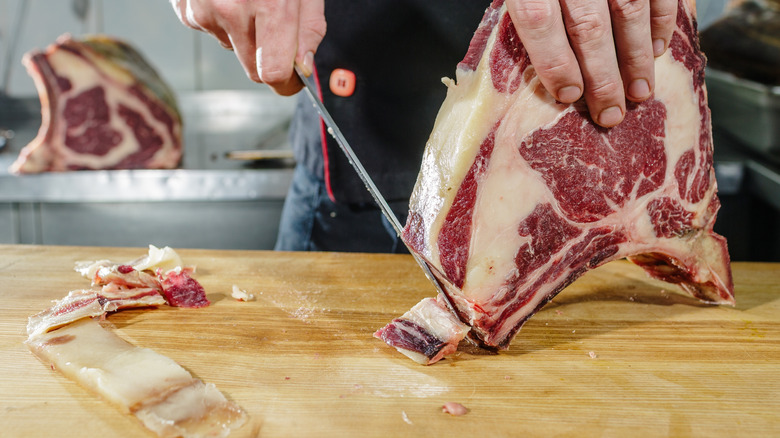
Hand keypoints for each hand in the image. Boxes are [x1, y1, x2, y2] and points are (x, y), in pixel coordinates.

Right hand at [170, 0, 325, 94]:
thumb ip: (309, 27)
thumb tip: (304, 67)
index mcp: (269, 6)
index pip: (272, 73)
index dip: (286, 83)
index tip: (293, 81)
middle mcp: (231, 11)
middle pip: (252, 69)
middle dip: (269, 58)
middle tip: (278, 29)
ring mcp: (203, 9)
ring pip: (232, 47)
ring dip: (245, 32)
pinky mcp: (185, 7)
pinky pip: (210, 29)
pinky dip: (222, 17)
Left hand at [506, 0, 677, 126]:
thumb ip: (525, 6)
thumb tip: (543, 60)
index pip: (540, 22)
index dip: (556, 64)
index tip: (569, 96)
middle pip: (588, 27)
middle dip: (603, 77)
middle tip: (612, 113)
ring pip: (628, 10)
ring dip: (638, 56)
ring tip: (641, 92)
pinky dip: (663, 20)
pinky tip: (660, 48)